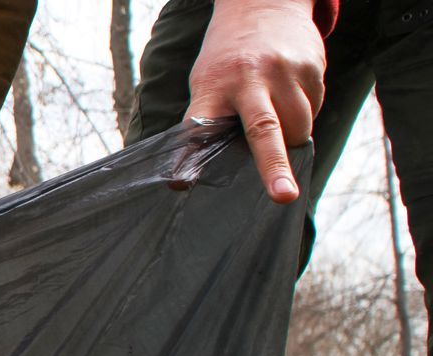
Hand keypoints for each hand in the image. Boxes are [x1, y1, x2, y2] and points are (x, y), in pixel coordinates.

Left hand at [186, 0, 324, 203]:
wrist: (264, 4)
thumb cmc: (227, 59)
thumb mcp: (205, 83)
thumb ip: (207, 122)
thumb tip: (192, 178)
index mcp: (213, 87)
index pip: (200, 125)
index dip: (189, 156)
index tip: (181, 184)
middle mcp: (250, 79)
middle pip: (264, 130)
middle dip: (274, 166)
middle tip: (283, 196)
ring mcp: (285, 72)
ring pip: (298, 127)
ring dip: (291, 137)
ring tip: (275, 115)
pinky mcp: (313, 68)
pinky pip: (314, 109)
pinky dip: (304, 113)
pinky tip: (289, 94)